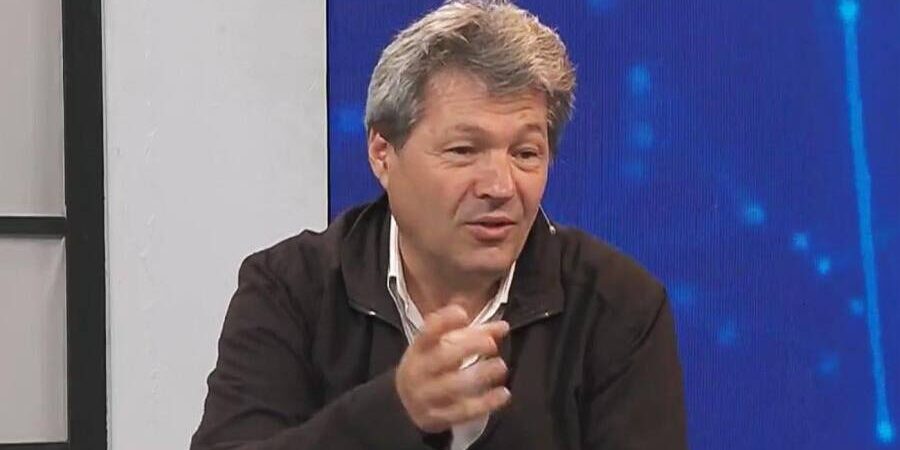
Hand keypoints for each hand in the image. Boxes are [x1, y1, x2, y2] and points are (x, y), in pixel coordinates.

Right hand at [395, 305, 510, 432]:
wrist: (404, 403)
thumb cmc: (431, 366)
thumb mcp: (443, 347)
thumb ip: (473, 334)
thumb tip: (503, 326)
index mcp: (418, 350)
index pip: (427, 333)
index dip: (443, 322)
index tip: (463, 314)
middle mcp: (417, 372)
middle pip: (442, 358)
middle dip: (469, 347)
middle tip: (491, 344)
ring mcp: (425, 396)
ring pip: (454, 386)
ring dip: (481, 375)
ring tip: (500, 366)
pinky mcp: (435, 418)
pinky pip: (463, 411)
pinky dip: (486, 403)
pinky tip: (503, 394)